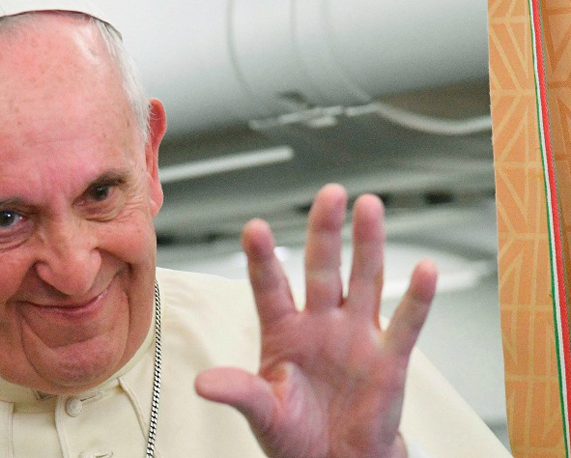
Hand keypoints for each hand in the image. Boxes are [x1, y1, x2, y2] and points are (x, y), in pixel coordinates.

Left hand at [195, 184, 436, 457]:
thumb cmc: (295, 435)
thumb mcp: (263, 412)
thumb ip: (240, 392)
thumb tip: (203, 382)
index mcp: (283, 332)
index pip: (270, 287)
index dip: (262, 259)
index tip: (253, 228)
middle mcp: (320, 324)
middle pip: (322, 269)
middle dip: (324, 232)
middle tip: (329, 195)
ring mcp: (356, 336)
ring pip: (364, 280)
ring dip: (368, 245)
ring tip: (370, 208)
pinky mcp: (388, 359)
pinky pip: (405, 323)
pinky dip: (417, 298)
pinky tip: (425, 269)